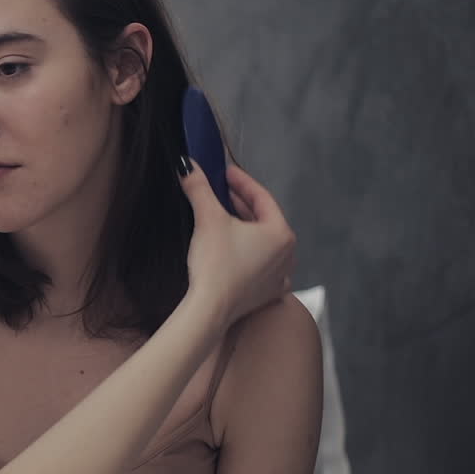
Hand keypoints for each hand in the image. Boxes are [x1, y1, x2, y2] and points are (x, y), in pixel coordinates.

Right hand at [177, 156, 295, 327]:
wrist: (210, 309)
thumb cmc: (215, 263)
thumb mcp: (207, 218)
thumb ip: (199, 188)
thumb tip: (186, 164)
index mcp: (281, 233)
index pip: (261, 198)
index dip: (241, 182)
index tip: (225, 172)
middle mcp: (288, 254)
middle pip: (264, 220)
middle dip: (241, 204)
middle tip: (221, 192)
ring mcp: (280, 276)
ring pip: (264, 243)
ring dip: (247, 229)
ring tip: (226, 218)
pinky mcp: (267, 293)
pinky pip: (264, 267)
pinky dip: (251, 255)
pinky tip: (240, 252)